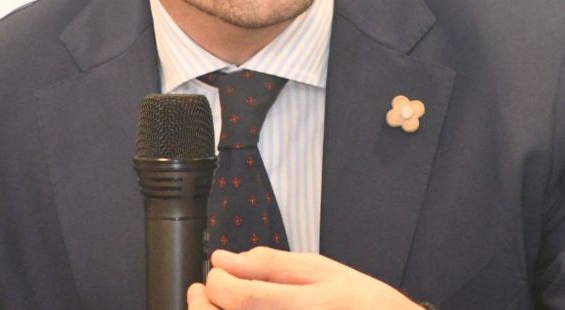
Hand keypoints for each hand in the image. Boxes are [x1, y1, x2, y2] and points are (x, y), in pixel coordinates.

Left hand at [186, 247, 422, 309]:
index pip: (238, 297)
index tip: (218, 271)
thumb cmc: (362, 305)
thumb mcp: (322, 271)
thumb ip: (271, 264)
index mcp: (301, 306)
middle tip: (205, 289)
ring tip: (217, 305)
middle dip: (202, 303)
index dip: (217, 281)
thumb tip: (225, 258)